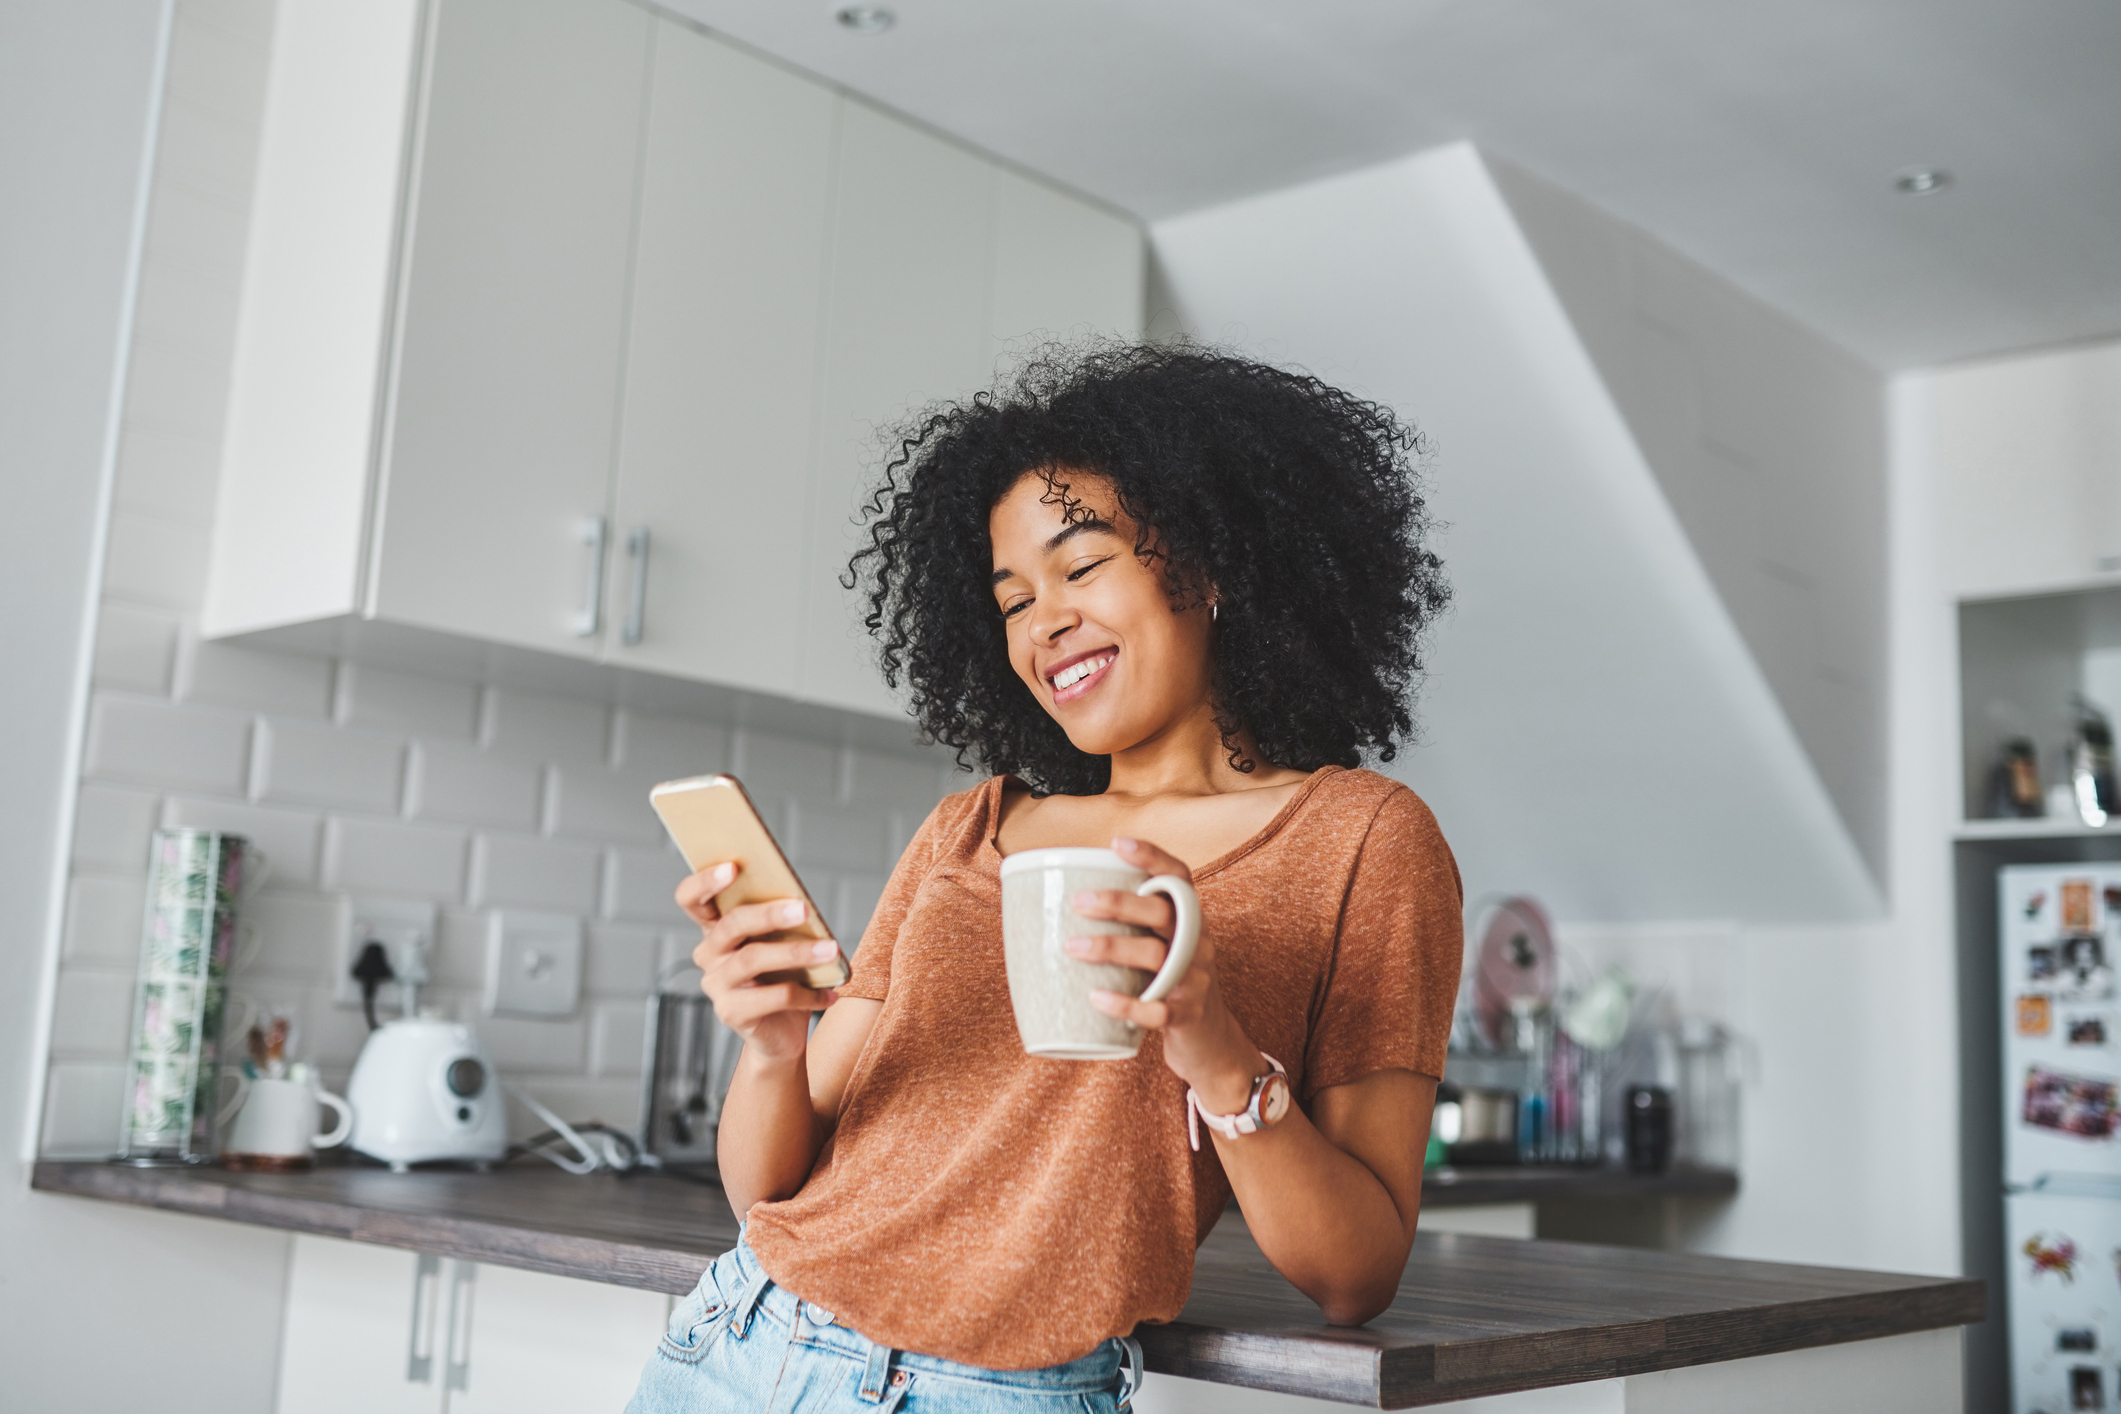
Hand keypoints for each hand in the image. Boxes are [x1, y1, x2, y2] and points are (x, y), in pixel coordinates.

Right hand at [678, 862, 838, 1063]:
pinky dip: (807, 994)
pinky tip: (831, 993)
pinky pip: (773, 997)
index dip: (705, 881)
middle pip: (731, 925)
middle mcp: (708, 954)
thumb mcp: (782, 943)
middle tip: (803, 909)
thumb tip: (802, 903)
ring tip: (831, 950)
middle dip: (769, 914)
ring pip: (753, 959)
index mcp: (716, 928)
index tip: (732, 866)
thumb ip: (782, 921)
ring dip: (796, 953)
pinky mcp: (731, 1013)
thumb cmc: (783, 976)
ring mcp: (716, 985)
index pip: (692, 899)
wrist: (781, 1033)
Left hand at [1066, 837, 1265, 1113]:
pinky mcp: (1188, 1016)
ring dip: (1110, 949)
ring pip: (1156, 956)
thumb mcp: (1164, 948)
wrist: (1212, 1043)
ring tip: (1070, 948)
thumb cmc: (1170, 984)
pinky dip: (1125, 1004)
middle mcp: (1198, 943)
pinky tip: (1096, 998)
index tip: (1116, 844)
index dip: (1152, 857)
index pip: (1180, 877)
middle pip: (1163, 913)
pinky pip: (1157, 1009)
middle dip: (1119, 903)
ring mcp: (1195, 980)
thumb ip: (1133, 926)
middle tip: (1078, 902)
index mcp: (1190, 920)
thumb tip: (1058, 906)